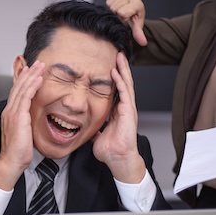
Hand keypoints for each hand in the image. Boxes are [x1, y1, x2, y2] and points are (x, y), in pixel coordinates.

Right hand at [0, 61, 46, 190]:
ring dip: (32, 76)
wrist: (11, 162)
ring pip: (22, 88)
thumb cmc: (18, 151)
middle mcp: (9, 110)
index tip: (31, 71)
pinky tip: (39, 79)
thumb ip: (25, 122)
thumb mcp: (23, 132)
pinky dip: (32, 86)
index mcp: (9, 113)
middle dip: (29, 73)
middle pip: (18, 86)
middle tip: (37, 63)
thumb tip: (32, 118)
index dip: (24, 80)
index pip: (17, 92)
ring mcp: (12, 112)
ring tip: (40, 66)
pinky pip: (26, 97)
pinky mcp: (18, 116)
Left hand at [92, 53, 145, 183]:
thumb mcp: (98, 136)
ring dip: (123, 70)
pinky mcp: (128, 112)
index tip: (110, 67)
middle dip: (120, 69)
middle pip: (124, 84)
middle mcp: (124, 109)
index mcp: (117, 113)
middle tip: (117, 55)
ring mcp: (128, 109)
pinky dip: (121, 81)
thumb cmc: (111, 151)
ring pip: (127, 85)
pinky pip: (125, 93)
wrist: (118, 159)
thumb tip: (87, 128)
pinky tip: (116, 72)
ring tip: (120, 57)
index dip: (114, 79)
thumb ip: (95, 129)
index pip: (117, 91)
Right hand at [105, 0, 147, 45]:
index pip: (122, 12)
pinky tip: (117, 1)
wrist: (133, 5)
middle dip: (116, 11)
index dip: (121, 17)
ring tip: (119, 7)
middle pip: (114, 7)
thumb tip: (143, 42)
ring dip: (113, 5)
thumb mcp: (136, 25)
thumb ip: (138, 33)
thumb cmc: (134, 16)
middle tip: (122, 12)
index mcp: (138, 4)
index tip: (125, 17)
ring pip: (110, 1)